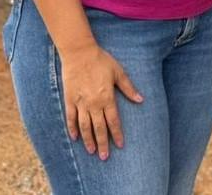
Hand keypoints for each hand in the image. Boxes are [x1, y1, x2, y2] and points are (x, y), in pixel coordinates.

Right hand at [61, 44, 143, 159]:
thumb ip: (129, 88)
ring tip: (91, 152)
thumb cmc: (101, 61)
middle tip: (104, 157)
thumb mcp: (118, 72)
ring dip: (88, 140)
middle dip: (103, 143)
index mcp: (107, 97)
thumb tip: (141, 99)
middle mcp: (93, 103)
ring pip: (84, 126)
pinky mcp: (69, 99)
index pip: (113, 121)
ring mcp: (80, 102)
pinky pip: (70, 118)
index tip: (121, 145)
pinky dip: (72, 129)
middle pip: (99, 128)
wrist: (79, 53)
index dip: (117, 134)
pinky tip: (75, 138)